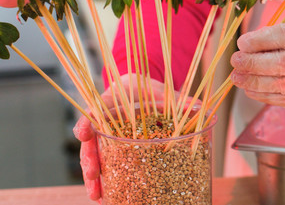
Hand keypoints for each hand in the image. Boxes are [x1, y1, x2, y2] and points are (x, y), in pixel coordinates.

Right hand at [73, 74, 166, 201]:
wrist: (144, 93)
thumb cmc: (150, 91)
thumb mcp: (163, 92)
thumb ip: (178, 100)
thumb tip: (202, 107)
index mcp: (114, 102)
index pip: (97, 109)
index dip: (87, 121)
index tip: (82, 133)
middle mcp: (106, 122)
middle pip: (92, 140)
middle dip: (89, 158)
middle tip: (92, 173)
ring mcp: (108, 138)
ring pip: (95, 157)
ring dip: (93, 177)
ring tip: (96, 195)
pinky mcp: (114, 151)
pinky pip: (106, 165)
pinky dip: (105, 181)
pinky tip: (106, 197)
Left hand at [230, 21, 284, 119]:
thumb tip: (256, 42)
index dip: (262, 40)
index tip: (243, 43)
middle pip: (284, 63)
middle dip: (254, 63)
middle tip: (236, 61)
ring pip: (284, 85)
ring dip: (256, 82)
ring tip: (238, 77)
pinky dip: (268, 96)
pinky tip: (254, 91)